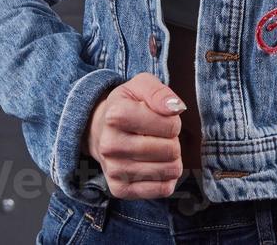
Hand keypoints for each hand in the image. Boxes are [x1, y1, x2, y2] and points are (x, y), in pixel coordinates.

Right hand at [84, 72, 187, 199]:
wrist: (100, 130)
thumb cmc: (127, 106)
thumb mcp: (141, 86)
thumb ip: (159, 92)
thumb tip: (176, 108)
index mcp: (116, 115)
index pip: (170, 126)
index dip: (174, 121)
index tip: (161, 118)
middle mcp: (111, 145)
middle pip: (171, 150)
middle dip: (173, 141)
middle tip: (159, 135)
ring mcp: (114, 170)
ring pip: (170, 170)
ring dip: (171, 159)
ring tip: (156, 148)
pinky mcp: (119, 189)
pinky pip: (163, 189)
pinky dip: (167, 177)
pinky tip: (155, 165)